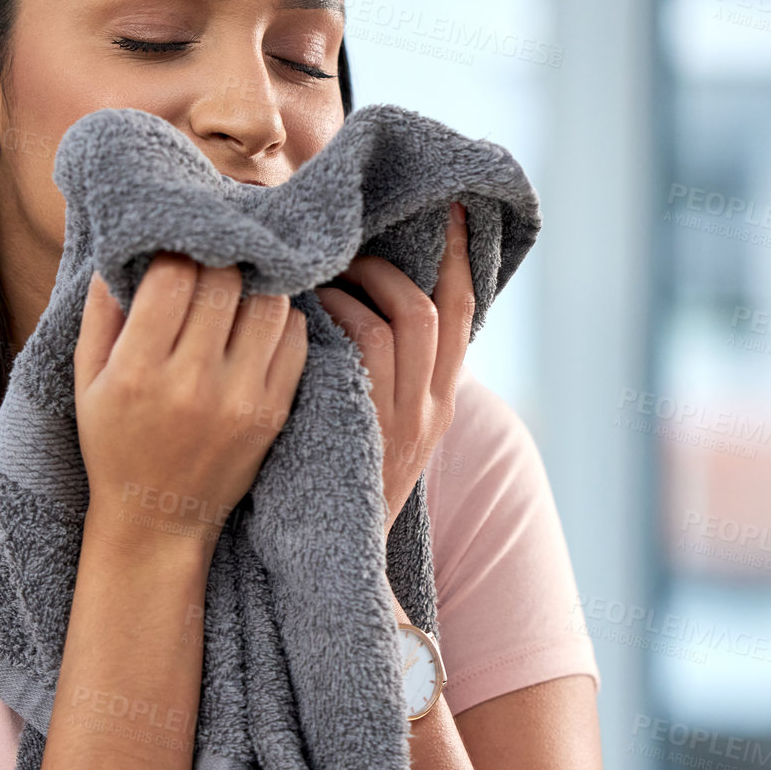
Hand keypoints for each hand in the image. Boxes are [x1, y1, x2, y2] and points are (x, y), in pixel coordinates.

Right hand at [75, 255, 308, 558]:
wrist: (156, 519)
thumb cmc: (114, 444)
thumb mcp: (88, 381)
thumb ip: (102, 312)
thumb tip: (124, 251)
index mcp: (138, 371)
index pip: (173, 275)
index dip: (174, 252)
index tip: (173, 253)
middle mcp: (192, 383)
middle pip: (225, 279)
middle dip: (215, 260)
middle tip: (208, 260)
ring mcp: (240, 398)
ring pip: (268, 301)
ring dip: (253, 284)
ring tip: (235, 286)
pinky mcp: (273, 411)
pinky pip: (294, 337)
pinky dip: (280, 317)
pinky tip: (256, 321)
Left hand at [313, 202, 472, 538]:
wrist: (342, 562)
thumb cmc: (342, 481)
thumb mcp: (378, 427)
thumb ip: (379, 373)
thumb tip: (354, 302)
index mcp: (440, 400)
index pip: (462, 312)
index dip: (461, 256)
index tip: (454, 207)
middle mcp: (433, 407)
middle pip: (435, 308)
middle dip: (395, 264)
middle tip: (350, 247)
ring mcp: (405, 418)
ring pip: (404, 319)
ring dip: (362, 284)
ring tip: (324, 273)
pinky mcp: (373, 426)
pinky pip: (364, 348)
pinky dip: (339, 314)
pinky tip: (308, 308)